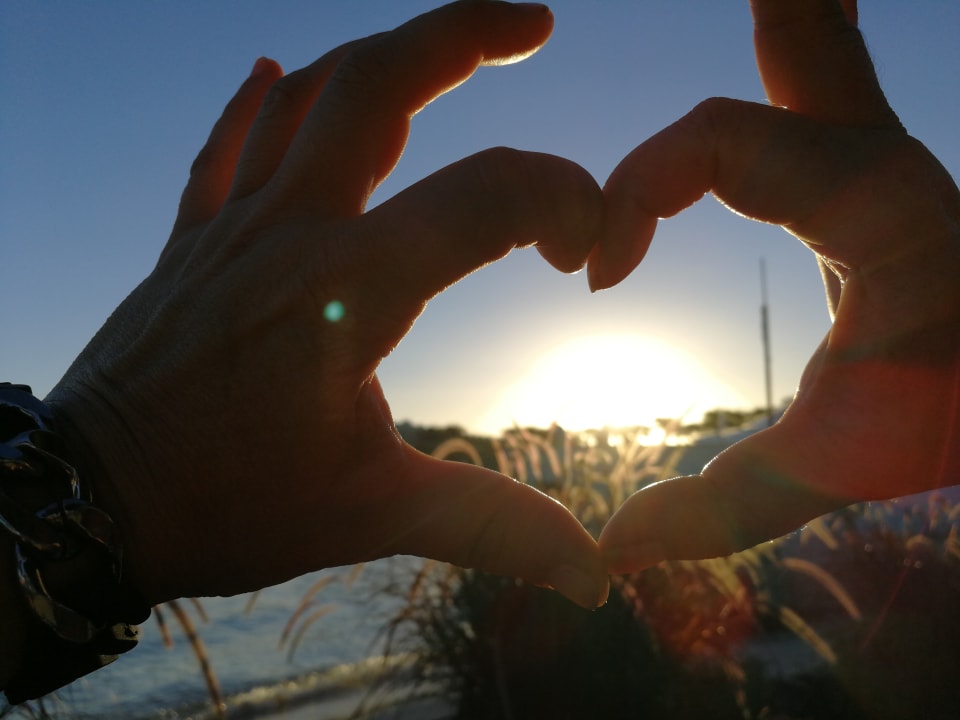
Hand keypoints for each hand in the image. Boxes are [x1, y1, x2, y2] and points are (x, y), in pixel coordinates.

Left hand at [45, 2, 607, 608]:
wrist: (87, 504)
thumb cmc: (225, 506)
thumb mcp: (368, 516)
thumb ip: (489, 526)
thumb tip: (590, 572)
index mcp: (345, 292)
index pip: (483, 200)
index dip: (562, 202)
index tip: (586, 253)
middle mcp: (288, 232)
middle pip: (379, 83)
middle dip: (465, 34)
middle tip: (532, 21)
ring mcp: (232, 225)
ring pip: (307, 94)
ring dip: (380, 55)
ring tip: (442, 47)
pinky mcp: (193, 239)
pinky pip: (225, 143)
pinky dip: (258, 100)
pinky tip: (276, 70)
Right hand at [595, 0, 959, 570]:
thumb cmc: (952, 419)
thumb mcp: (839, 463)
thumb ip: (722, 507)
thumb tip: (615, 550)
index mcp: (871, 204)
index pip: (717, 138)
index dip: (634, 189)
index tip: (597, 275)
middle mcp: (880, 156)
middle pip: (804, 27)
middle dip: (766, 4)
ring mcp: (879, 154)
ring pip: (822, 39)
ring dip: (784, 11)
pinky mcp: (866, 176)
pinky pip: (817, 88)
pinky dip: (794, 48)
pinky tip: (783, 28)